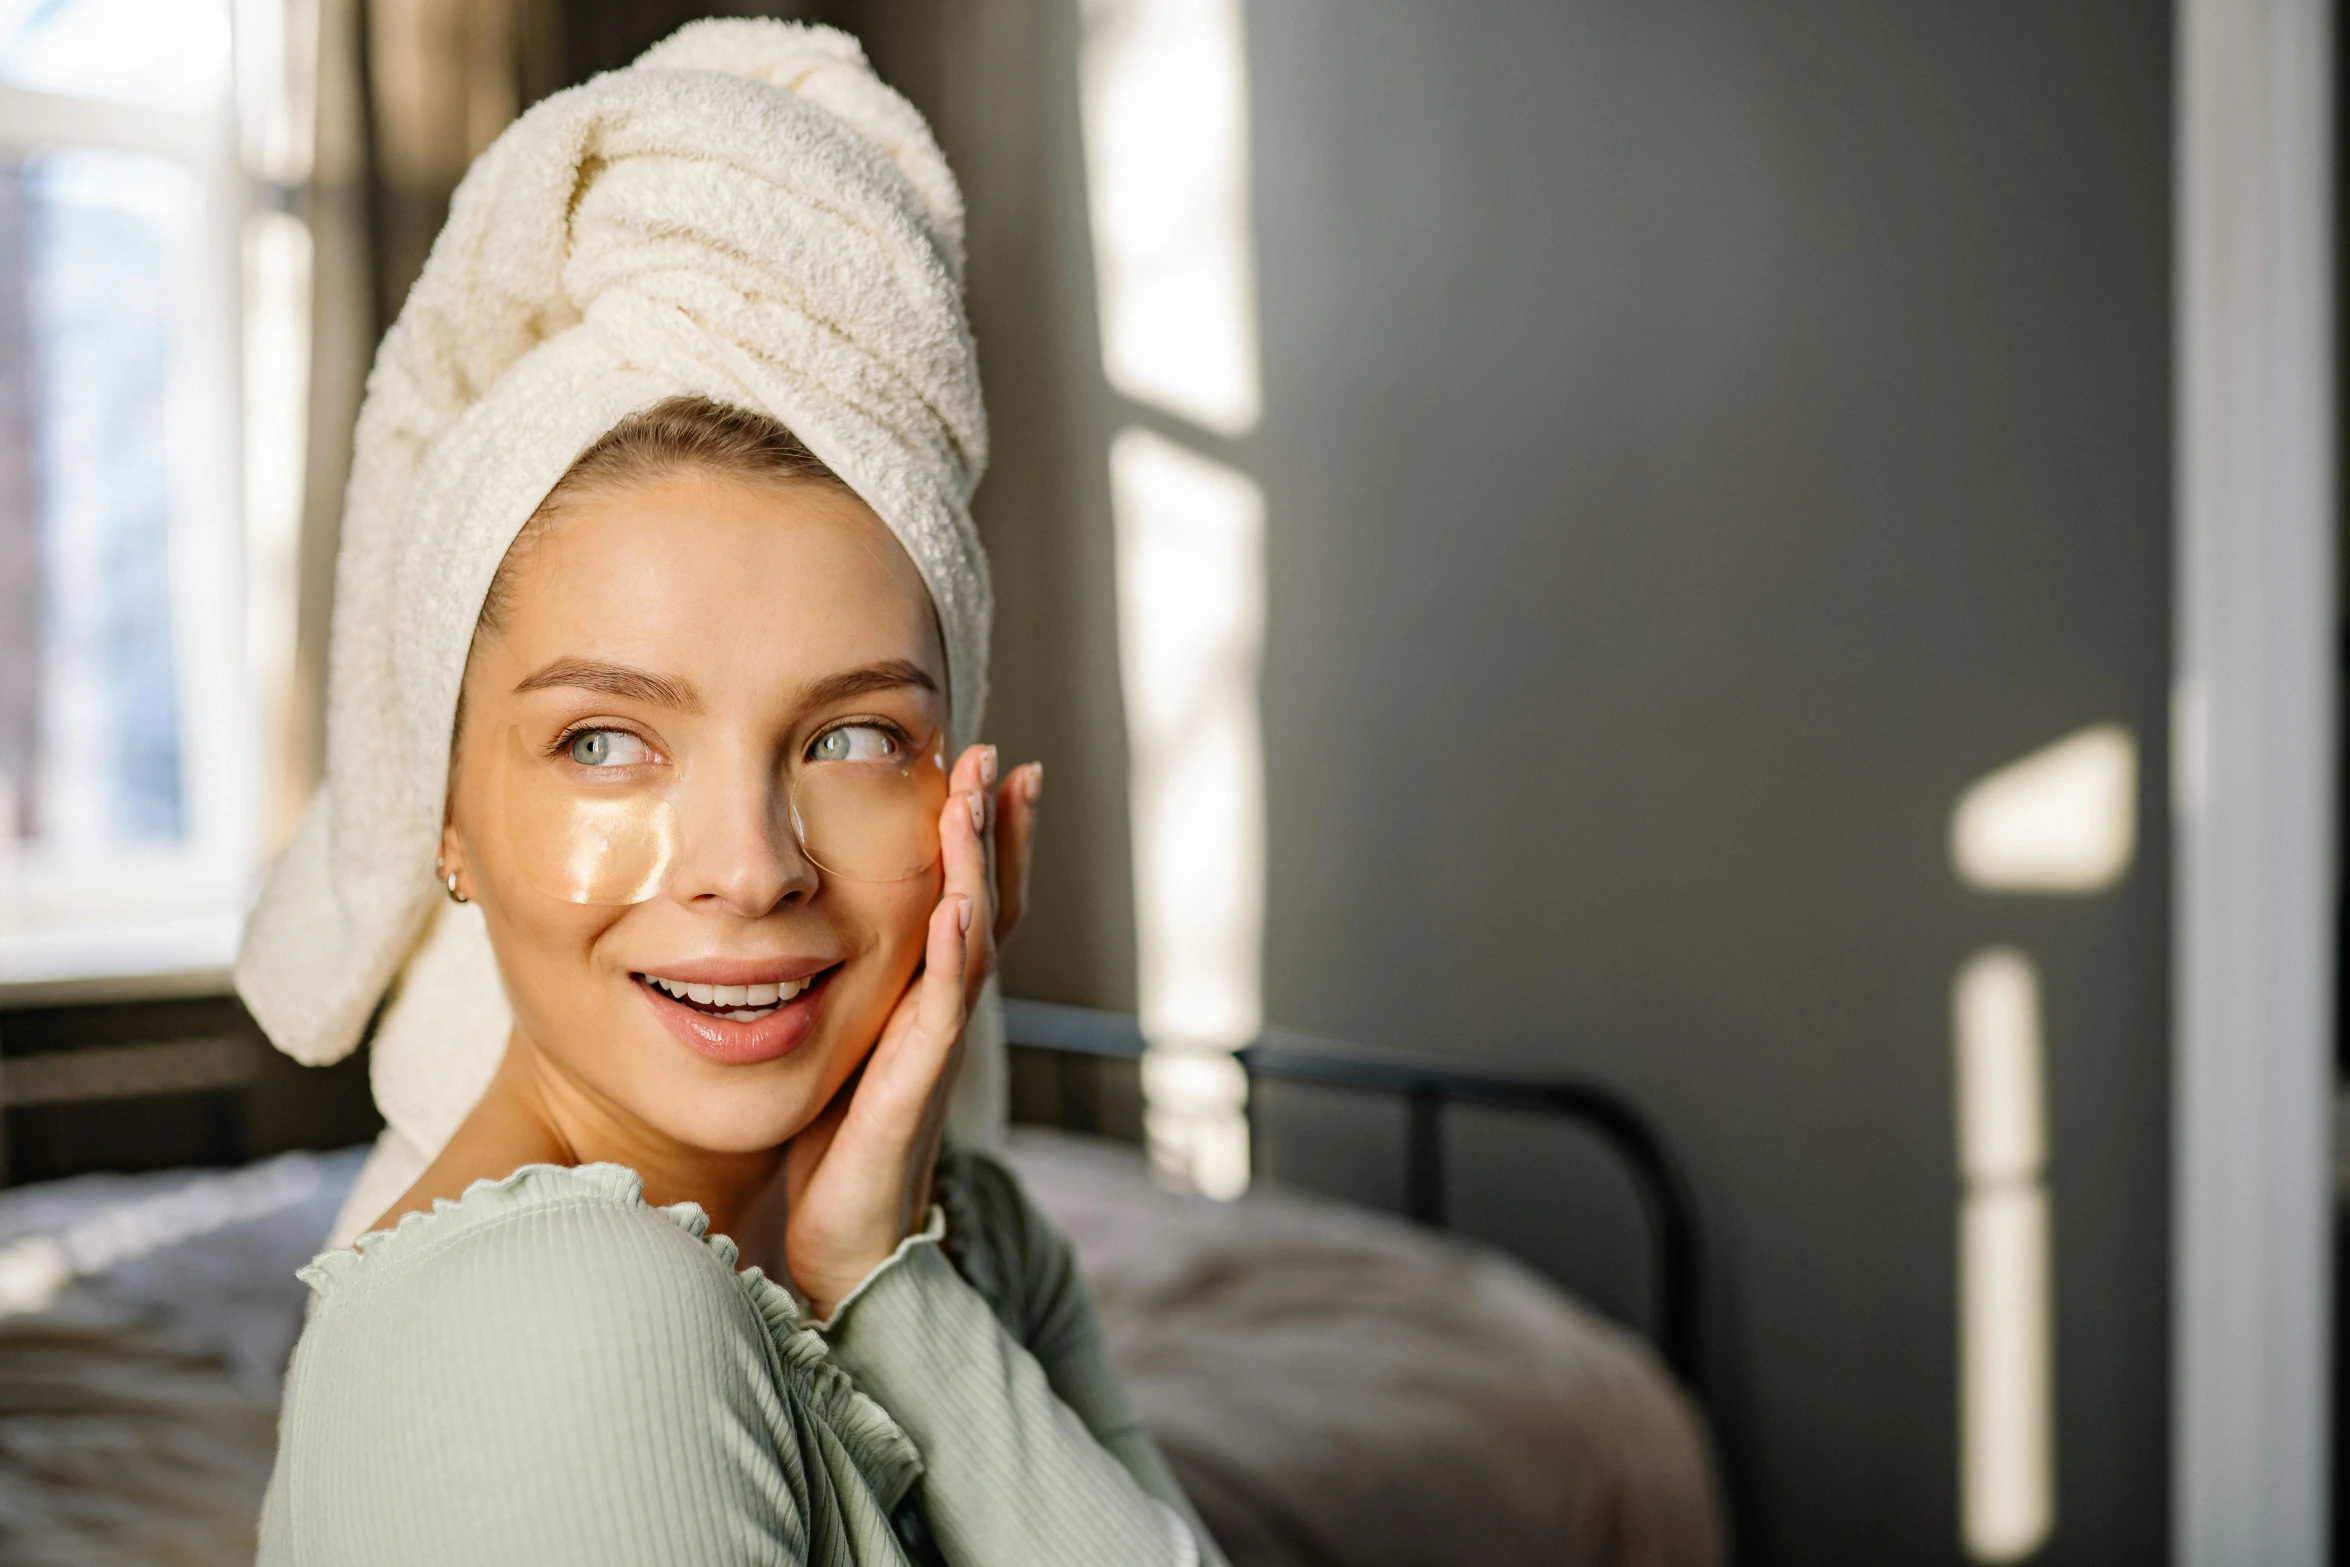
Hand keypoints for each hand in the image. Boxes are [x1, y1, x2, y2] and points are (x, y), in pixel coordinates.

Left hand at [781, 745, 1039, 1315]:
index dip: (982, 839)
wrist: (849, 1248)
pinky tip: (959, 907)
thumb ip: (847, 998)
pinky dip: (956, 955)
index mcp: (926, 1001)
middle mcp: (944, 1016)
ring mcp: (937, 1047)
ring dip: (979, 868)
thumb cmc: (839, 1154)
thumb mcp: (843, 1053)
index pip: (969, 902)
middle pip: (990, 906)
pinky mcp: (916, 1084)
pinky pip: (943, 1009)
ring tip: (978, 801)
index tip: (986, 768)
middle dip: (996, 831)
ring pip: (974, 941)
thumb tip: (805, 939)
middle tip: (1000, 759)